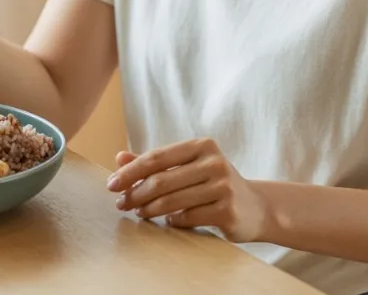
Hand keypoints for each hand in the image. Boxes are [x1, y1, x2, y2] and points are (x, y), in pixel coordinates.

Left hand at [107, 139, 268, 241]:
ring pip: (172, 201)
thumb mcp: (188, 166)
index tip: (111, 183)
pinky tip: (165, 220)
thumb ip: (155, 162)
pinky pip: (188, 218)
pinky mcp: (227, 211)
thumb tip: (119, 157)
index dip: (131, 171)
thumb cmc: (214, 183)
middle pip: (162, 180)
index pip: (157, 157)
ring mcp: (222, 186)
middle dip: (135, 193)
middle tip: (120, 203)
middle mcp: (213, 162)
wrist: (256, 207)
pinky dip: (172, 220)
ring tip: (136, 212)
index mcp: (201, 145)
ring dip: (148, 209)